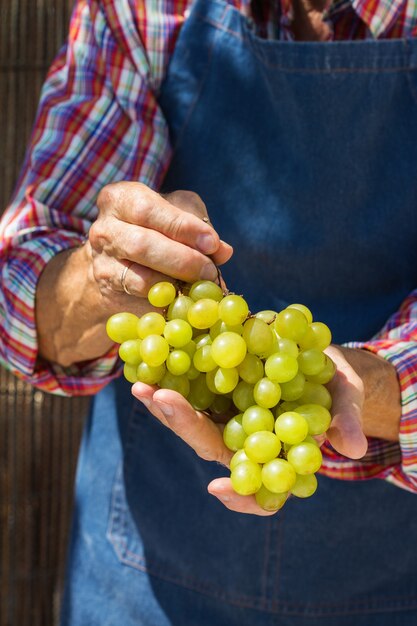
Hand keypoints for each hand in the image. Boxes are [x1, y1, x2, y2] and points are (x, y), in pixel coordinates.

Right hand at [89, 183, 231, 312]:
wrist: (115, 260)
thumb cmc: (154, 227)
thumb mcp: (175, 212)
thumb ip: (199, 225)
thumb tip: (222, 251)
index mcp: (119, 199)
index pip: (148, 210)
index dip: (182, 227)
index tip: (211, 243)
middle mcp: (104, 230)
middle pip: (143, 245)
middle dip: (183, 260)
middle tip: (210, 271)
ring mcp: (102, 265)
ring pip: (140, 279)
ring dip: (176, 286)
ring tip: (200, 287)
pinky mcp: (108, 295)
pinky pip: (141, 303)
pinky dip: (167, 303)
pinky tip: (183, 300)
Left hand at [132, 345, 400, 515]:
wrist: (316, 356)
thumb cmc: (334, 385)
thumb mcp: (346, 396)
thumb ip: (346, 418)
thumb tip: (353, 447)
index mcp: (272, 450)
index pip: (257, 487)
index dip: (239, 494)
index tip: (218, 489)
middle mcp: (239, 436)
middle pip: (208, 443)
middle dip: (184, 425)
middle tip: (161, 398)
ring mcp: (222, 410)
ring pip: (189, 417)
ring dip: (164, 403)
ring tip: (141, 385)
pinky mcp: (213, 382)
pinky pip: (186, 383)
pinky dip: (168, 372)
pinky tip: (148, 357)